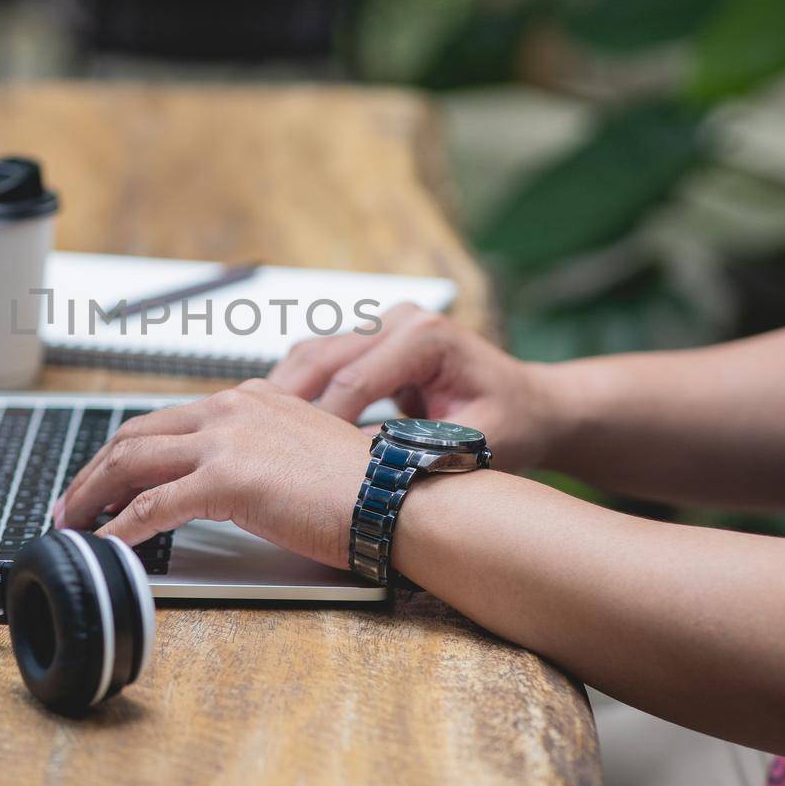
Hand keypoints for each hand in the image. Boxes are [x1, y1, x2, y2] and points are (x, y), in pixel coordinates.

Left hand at [53, 380, 368, 566]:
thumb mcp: (302, 450)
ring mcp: (225, 440)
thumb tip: (226, 484)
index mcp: (248, 398)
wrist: (393, 496)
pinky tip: (108, 544)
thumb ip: (259, 453)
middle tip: (72, 502)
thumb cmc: (362, 486)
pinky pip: (153, 504)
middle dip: (94, 470)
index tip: (107, 478)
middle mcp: (230, 408)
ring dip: (92, 494)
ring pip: (132, 460)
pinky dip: (121, 527)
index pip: (168, 420)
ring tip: (74, 523)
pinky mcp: (225, 479)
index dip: (128, 451)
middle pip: (136, 433)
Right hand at [268, 303, 557, 470]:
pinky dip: (295, 389)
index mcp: (427, 337)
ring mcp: (383, 324)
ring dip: (281, 392)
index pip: (356, 379)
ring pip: (311, 352)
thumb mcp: (477, 445)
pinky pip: (320, 359)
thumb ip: (422, 450)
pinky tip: (273, 421)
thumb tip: (366, 466)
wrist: (531, 404)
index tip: (295, 459)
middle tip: (256, 442)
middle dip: (286, 402)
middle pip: (322, 356)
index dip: (322, 422)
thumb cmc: (514, 423)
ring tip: (253, 432)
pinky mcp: (370, 339)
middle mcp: (400, 320)